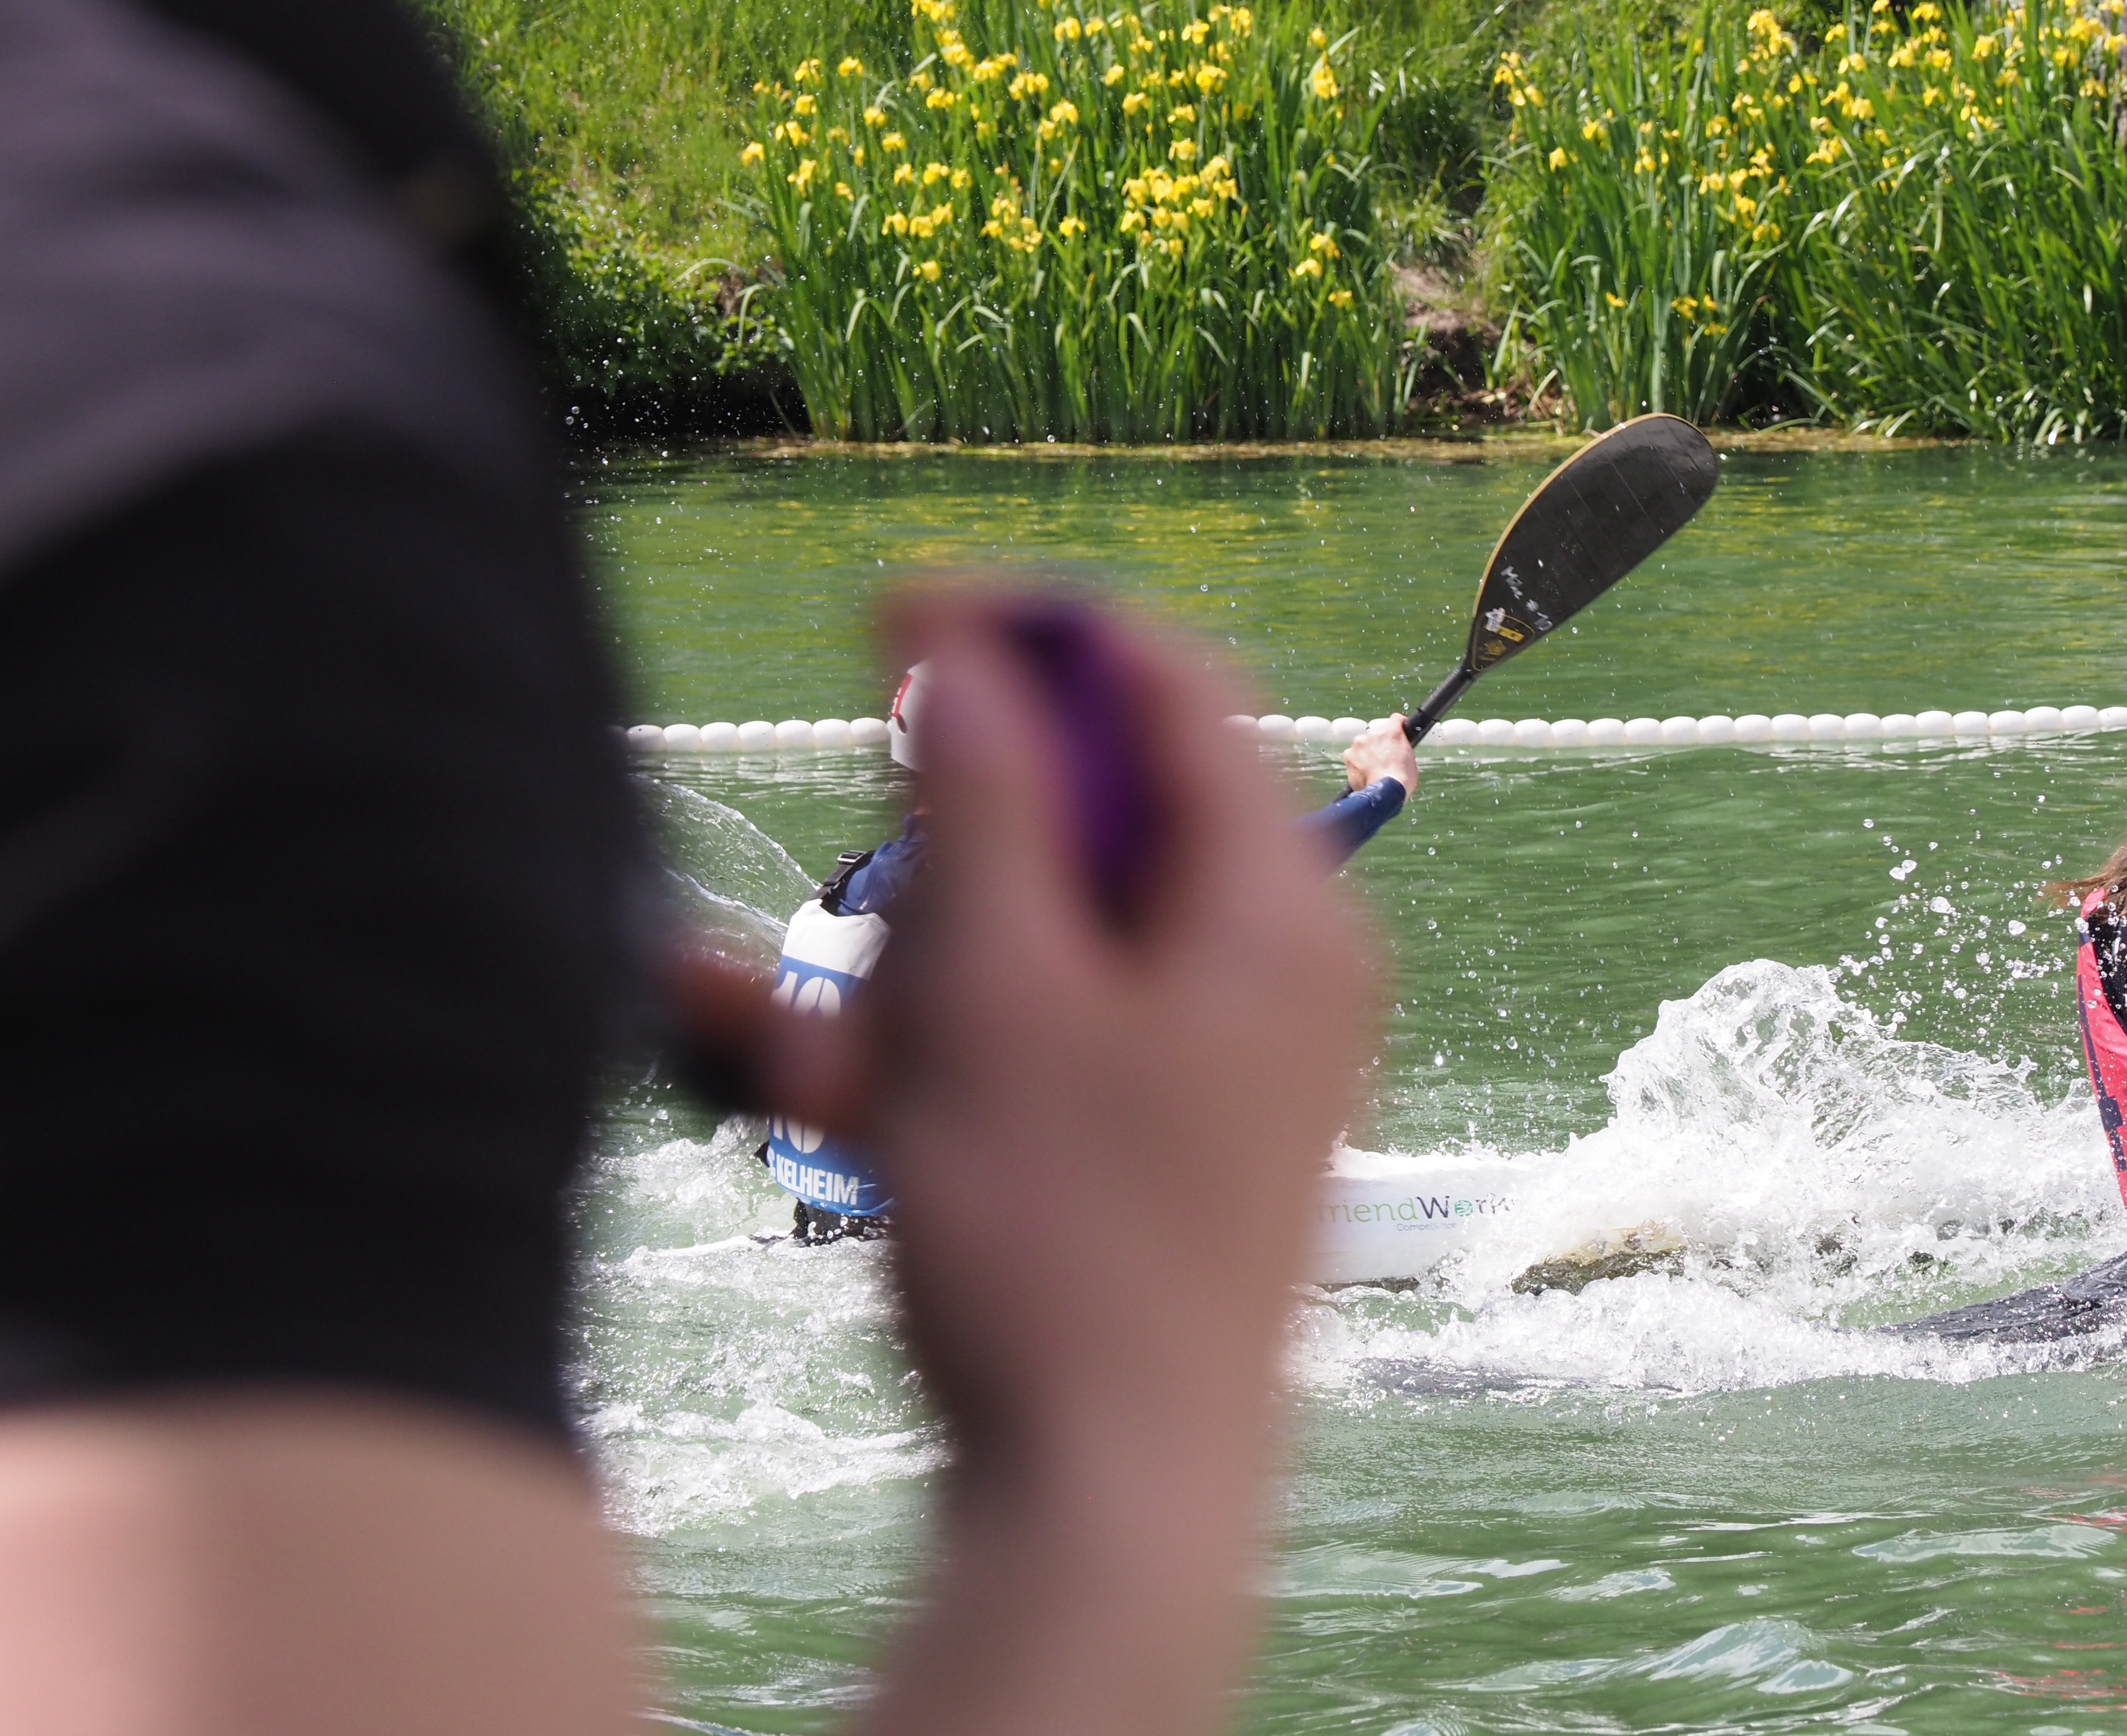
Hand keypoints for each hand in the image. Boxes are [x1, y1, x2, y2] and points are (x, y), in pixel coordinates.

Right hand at [758, 589, 1379, 1735]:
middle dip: (937, 853)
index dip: (1023, 630)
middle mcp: (1282, 966)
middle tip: (842, 918)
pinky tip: (835, 1095)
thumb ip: (982, 799)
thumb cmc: (1056, 1246)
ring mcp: (1232, 1056)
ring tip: (822, 1065)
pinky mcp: (1171, 1134)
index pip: (1165, 682)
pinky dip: (941, 1044)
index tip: (886, 617)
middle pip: (1094, 817)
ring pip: (1045, 936)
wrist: (1111, 1496)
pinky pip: (1046, 1034)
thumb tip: (968, 647)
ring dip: (912, 968)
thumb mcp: (993, 989)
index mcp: (1281, 905)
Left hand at [1342, 713, 1417, 797]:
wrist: (1385, 793)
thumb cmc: (1402, 780)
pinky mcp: (1349, 755)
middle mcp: (1374, 733)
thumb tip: (1397, 751)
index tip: (1398, 729)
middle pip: (1377, 734)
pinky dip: (1357, 762)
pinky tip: (1363, 772)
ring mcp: (1359, 743)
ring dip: (1367, 752)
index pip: (1396, 719)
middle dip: (1380, 743)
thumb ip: (1401, 749)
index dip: (1398, 725)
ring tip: (1373, 768)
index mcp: (1393, 732)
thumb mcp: (1410, 760)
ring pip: (1363, 744)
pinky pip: (1353, 755)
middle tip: (1384, 758)